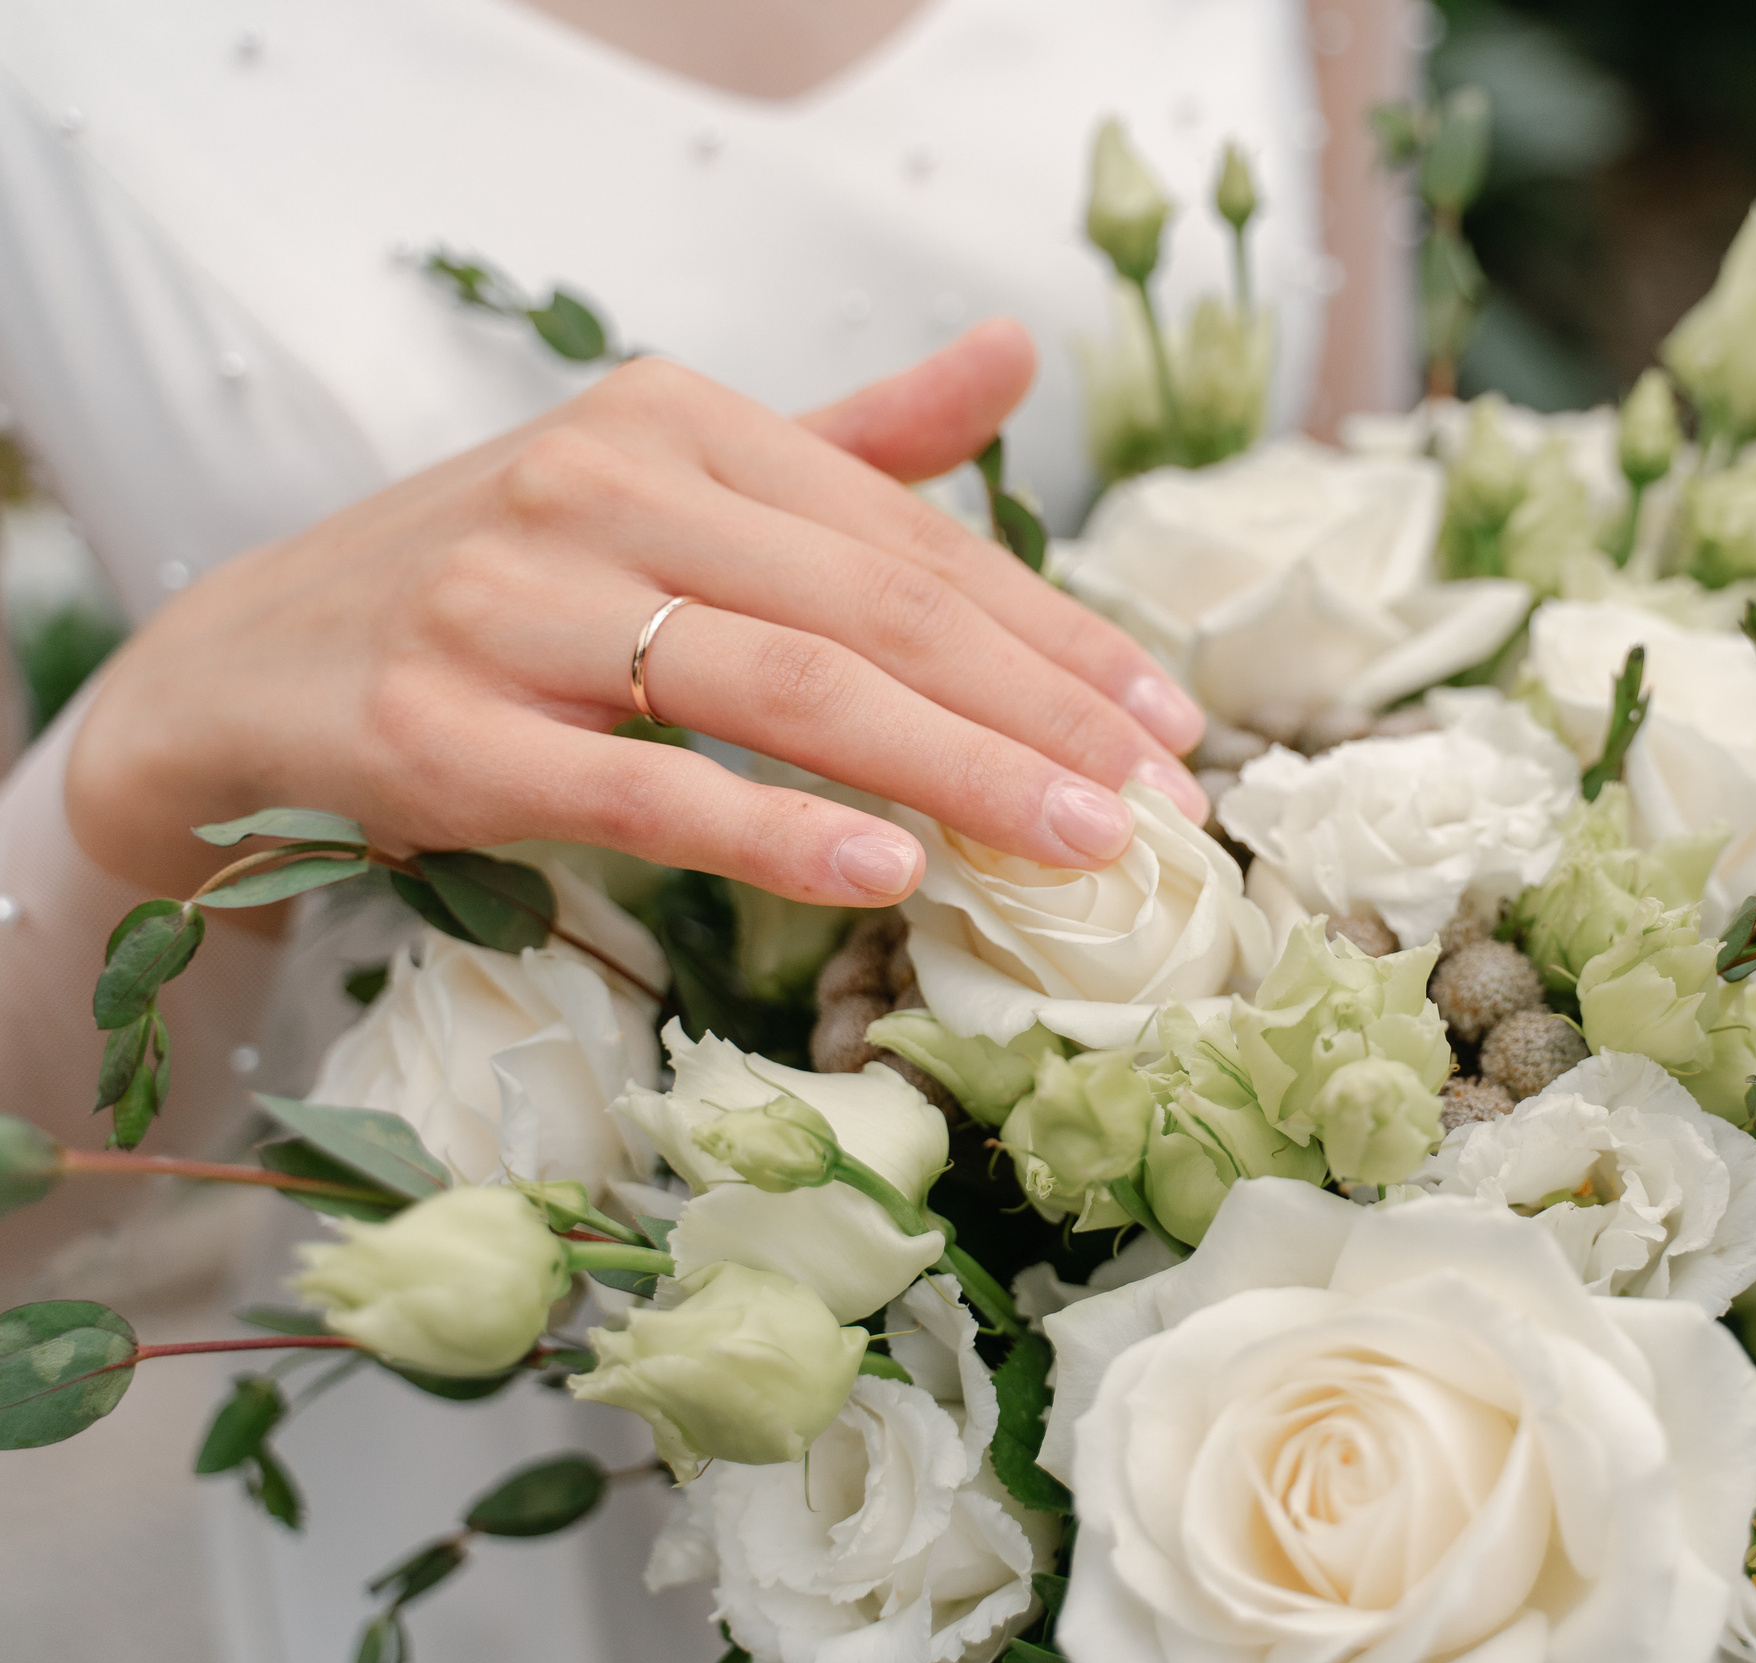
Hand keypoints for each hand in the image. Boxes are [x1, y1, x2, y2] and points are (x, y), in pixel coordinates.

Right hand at [64, 323, 1207, 903]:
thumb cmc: (495, 587)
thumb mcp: (665, 485)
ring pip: (781, 687)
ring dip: (954, 771)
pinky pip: (640, 784)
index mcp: (674, 417)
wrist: (240, 670)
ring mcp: (508, 605)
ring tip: (1080, 842)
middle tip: (1162, 800)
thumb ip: (847, 443)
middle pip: (872, 610)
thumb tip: (1012, 352)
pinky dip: (771, 826)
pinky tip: (887, 869)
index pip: (908, 538)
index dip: (1053, 634)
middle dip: (1038, 710)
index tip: (1167, 722)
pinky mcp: (438, 731)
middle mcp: (596, 485)